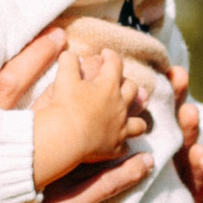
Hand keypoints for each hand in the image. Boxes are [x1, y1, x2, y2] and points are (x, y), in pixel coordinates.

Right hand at [0, 25, 150, 202]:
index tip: (61, 39)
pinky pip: (100, 188)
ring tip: (139, 113)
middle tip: (114, 66)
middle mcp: (20, 155)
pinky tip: (143, 165)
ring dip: (116, 129)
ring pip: (90, 145)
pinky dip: (124, 176)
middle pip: (63, 109)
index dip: (39, 61)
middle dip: (91, 86)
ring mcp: (43, 182)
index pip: (15, 87)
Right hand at [23, 29, 154, 187]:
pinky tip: (119, 144)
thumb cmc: (64, 105)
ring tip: (130, 116)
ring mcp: (120, 128)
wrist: (65, 136)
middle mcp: (120, 106)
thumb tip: (70, 55)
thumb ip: (68, 63)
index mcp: (108, 86)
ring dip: (136, 117)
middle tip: (118, 83)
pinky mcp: (114, 148)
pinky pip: (125, 147)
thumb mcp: (64, 78)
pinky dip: (123, 144)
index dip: (111, 56)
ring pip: (139, 122)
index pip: (115, 64)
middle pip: (132, 90)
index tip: (106, 54)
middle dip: (127, 84)